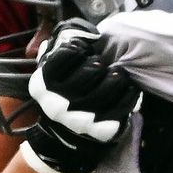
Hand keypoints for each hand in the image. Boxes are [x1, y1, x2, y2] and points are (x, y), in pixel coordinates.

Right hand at [22, 22, 138, 172]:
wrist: (61, 140)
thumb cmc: (61, 97)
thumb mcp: (48, 76)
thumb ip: (54, 52)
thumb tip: (66, 31)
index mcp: (44, 84)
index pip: (65, 54)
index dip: (77, 48)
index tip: (82, 51)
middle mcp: (58, 103)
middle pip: (91, 69)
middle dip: (99, 64)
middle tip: (101, 64)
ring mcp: (80, 118)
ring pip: (109, 85)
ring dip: (116, 77)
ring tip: (117, 74)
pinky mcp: (100, 129)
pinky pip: (123, 104)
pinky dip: (129, 94)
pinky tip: (128, 89)